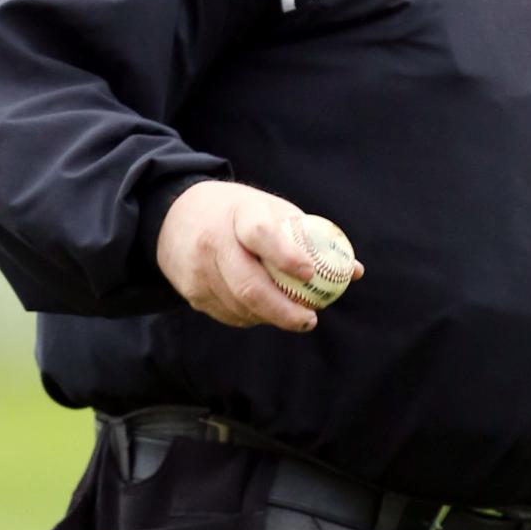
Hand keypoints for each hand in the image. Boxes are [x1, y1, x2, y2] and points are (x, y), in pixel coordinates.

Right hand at [156, 180, 363, 331]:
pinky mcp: (190, 292)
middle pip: (248, 284)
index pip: (261, 234)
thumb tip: (354, 271)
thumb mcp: (270, 210)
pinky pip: (227, 314)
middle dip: (283, 310)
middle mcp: (214, 241)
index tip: (311, 274)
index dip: (287, 256)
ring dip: (270, 316)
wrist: (175, 216)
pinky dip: (250, 317)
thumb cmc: (238, 212)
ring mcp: (199, 270)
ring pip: (240, 306)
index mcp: (239, 213)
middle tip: (310, 320)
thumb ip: (309, 238)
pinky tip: (263, 311)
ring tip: (292, 315)